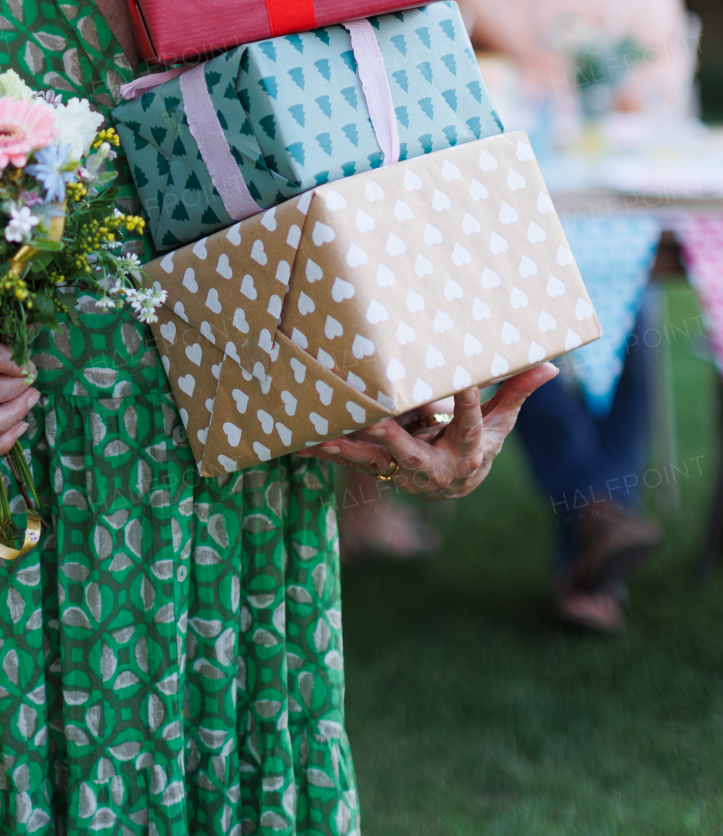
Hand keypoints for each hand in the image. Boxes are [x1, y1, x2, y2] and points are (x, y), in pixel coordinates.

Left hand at [307, 362, 556, 500]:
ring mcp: (401, 469)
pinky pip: (349, 459)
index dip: (463, 400)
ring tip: (321, 426)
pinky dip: (325, 448)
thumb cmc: (476, 443)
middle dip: (391, 434)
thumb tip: (552, 365)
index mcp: (466, 448)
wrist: (452, 484)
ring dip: (346, 443)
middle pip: (409, 449)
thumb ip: (516, 392)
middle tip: (373, 415)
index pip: (467, 421)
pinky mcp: (378, 467)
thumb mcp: (499, 423)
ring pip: (371, 457)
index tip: (457, 375)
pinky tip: (298, 438)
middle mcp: (431, 465)